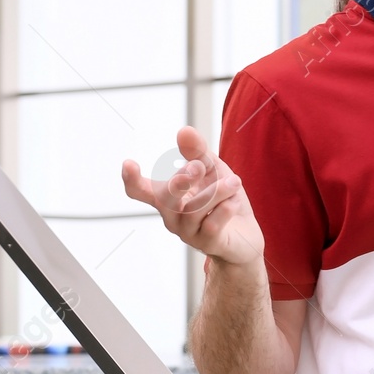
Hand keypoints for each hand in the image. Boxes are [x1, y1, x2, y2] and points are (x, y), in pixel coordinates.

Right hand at [121, 126, 264, 266]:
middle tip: (199, 166)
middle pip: (165, 198)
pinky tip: (234, 202)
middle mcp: (173, 216)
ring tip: (234, 181)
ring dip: (216, 191)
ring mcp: (188, 232)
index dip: (132, 180)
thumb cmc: (222, 199)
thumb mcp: (212, 170)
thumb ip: (198, 152)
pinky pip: (211, 225)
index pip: (141, 191)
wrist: (245, 234)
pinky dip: (225, 209)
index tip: (128, 164)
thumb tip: (184, 130)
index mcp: (168, 197)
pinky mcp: (208, 243)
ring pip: (192, 210)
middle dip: (181, 180)